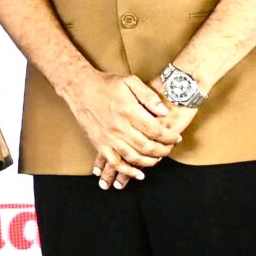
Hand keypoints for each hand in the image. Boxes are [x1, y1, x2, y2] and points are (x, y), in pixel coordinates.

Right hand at [58, 70, 179, 187]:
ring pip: (133, 157)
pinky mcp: (99, 144)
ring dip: (149, 161)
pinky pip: (115, 162)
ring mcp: (108, 138)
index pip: (155, 130)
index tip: (176, 138)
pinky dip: (127, 171)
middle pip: (147, 146)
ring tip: (158, 159)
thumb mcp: (130, 81)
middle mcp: (119, 127)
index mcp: (129, 111)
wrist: (80, 87)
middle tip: (169, 149)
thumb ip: (148, 96)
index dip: (169, 137)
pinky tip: (138, 174)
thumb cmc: (106, 83)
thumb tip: (164, 111)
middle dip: (162, 150)